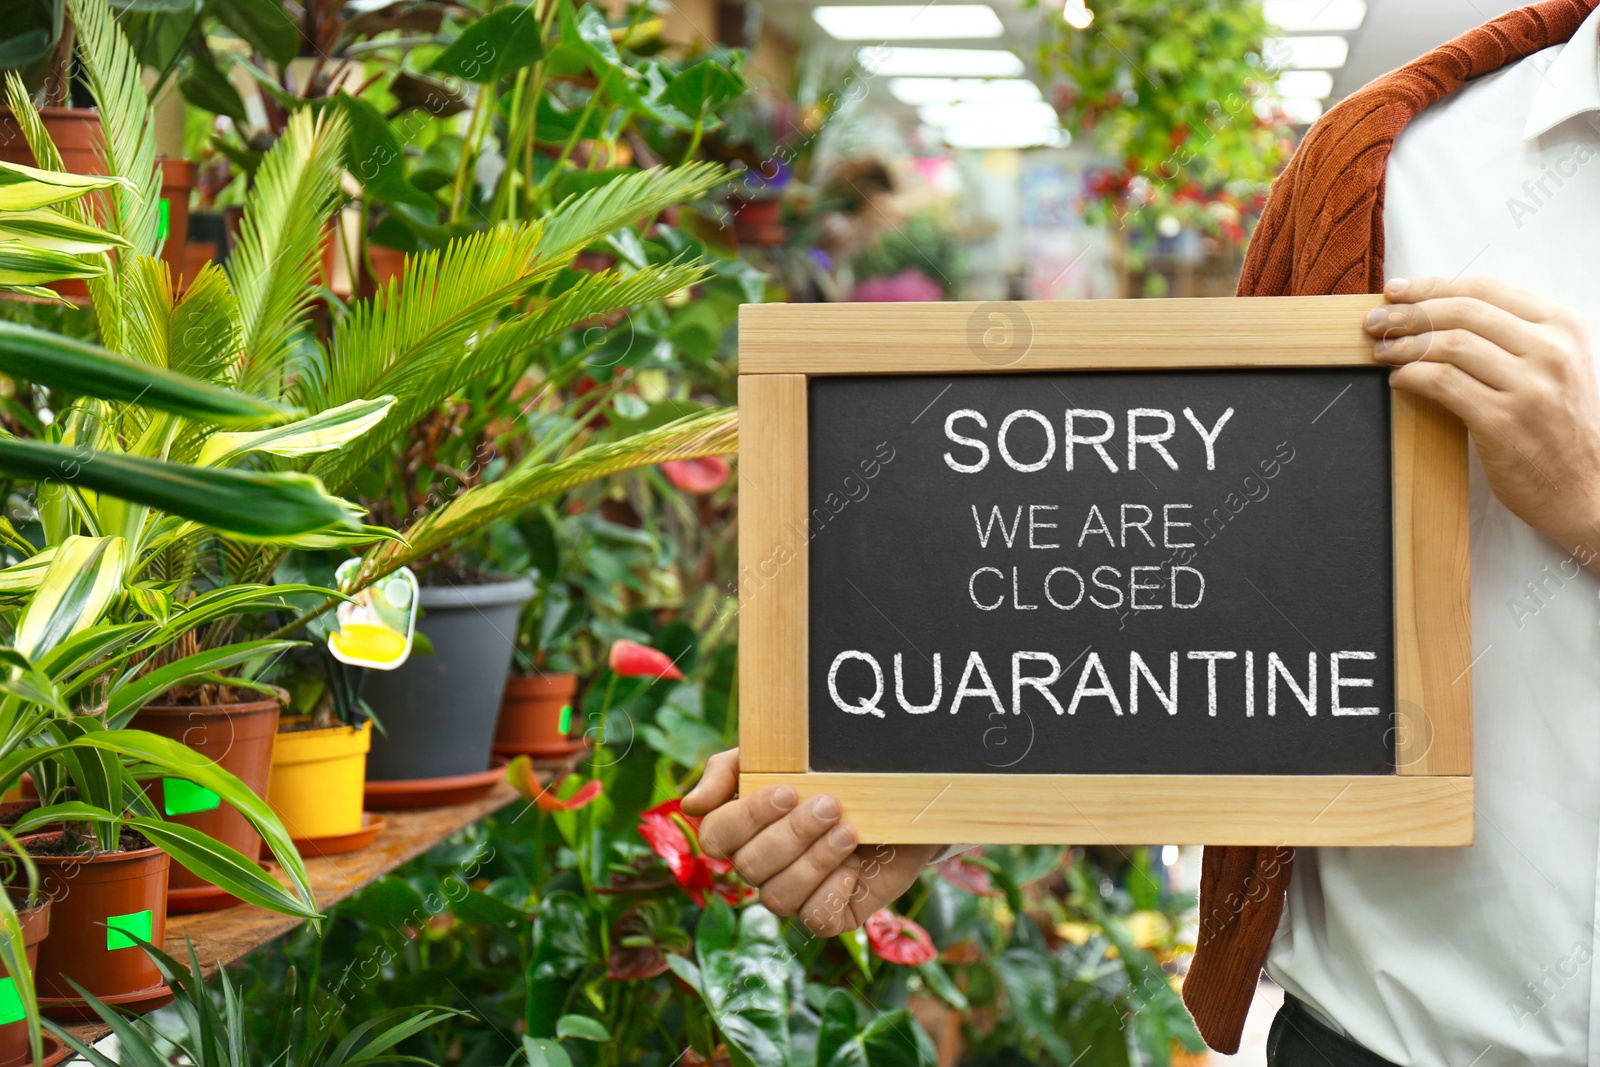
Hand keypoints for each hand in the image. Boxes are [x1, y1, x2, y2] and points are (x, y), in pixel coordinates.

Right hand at [682, 749, 939, 935]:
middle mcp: (762, 868)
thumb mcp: (780, 756)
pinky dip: (834, 890)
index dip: (746, 818)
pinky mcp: (831, 914)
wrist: (897, 796)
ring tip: (847, 831)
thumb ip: (728, 770)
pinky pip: (816, 918)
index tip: (786, 790)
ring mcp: (794, 895)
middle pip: (749, 866)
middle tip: (829, 805)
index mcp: (742, 831)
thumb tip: (691, 806)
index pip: (716, 837)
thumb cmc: (830, 772)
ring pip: (778, 897)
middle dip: (791, 835)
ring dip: (814, 861)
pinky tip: (854, 864)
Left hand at [1368, 276, 1599, 565]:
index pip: (1484, 290)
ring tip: (1383, 352)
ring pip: (1449, 345)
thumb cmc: (1558, 425)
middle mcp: (1549, 350)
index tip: (1396, 292)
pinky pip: (1442, 383)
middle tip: (1376, 323)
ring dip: (1404, 346)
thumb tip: (1439, 310)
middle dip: (1408, 314)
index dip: (1431, 286)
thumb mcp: (1554, 366)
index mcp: (1562, 326)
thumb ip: (1512, 336)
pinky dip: (1411, 376)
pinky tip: (1399, 379)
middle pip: (1461, 312)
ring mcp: (1528, 386)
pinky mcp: (1502, 421)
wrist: (1585, 486)